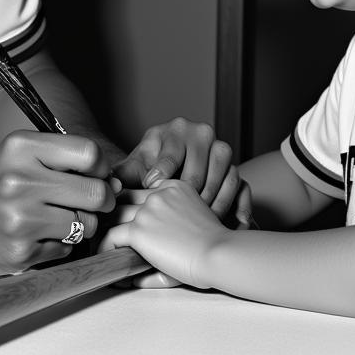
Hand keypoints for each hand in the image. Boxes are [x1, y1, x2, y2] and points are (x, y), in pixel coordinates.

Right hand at [0, 130, 118, 275]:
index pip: (89, 153)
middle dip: (99, 201)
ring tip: (54, 220)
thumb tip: (114, 181)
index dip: (100, 168)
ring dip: (79, 226)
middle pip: (96, 192)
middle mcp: (20, 180)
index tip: (95, 176)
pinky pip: (66, 249)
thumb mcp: (18, 154)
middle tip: (86, 204)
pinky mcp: (20, 252)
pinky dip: (59, 245)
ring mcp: (20, 219)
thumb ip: (63, 160)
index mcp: (22, 147)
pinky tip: (37, 237)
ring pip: (86, 224)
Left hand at [102, 179, 234, 288]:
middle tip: (105, 231)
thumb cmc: (213, 246)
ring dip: (107, 231)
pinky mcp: (139, 230)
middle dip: (112, 214)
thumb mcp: (193, 225)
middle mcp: (158, 193)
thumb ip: (171, 223)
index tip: (122, 218)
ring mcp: (147, 210)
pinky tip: (106, 257)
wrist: (220, 254)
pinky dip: (105, 247)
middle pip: (124, 199)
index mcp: (174, 186)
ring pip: (114, 216)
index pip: (142, 189)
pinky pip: (111, 236)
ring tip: (103, 246)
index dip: (129, 203)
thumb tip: (153, 229)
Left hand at [113, 118, 239, 218]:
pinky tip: (234, 223)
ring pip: (223, 176)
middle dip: (188, 196)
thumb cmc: (152, 169)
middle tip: (177, 217)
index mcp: (175, 130)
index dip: (162, 172)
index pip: (171, 152)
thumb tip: (112, 185)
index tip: (154, 186)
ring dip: (212, 203)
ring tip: (200, 224)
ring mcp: (221, 149)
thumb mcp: (136, 167)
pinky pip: (242, 186)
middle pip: (197, 170)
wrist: (172, 168)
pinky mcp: (235, 167)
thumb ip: (122, 174)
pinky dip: (239, 205)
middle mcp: (201, 134)